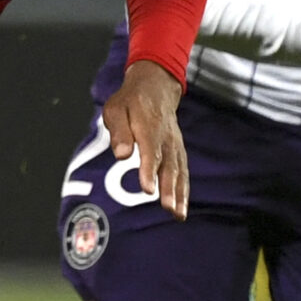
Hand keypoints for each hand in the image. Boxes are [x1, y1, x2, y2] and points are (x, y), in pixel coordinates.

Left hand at [101, 59, 190, 219]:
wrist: (156, 86)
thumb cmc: (131, 101)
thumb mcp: (116, 108)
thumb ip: (119, 131)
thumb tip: (121, 154)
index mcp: (149, 126)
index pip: (151, 151)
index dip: (149, 171)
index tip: (148, 189)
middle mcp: (165, 137)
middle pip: (169, 165)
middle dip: (169, 188)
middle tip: (168, 208)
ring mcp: (174, 144)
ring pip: (179, 170)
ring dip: (179, 193)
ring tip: (178, 214)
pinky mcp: (178, 150)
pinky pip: (183, 171)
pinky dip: (184, 190)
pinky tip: (182, 207)